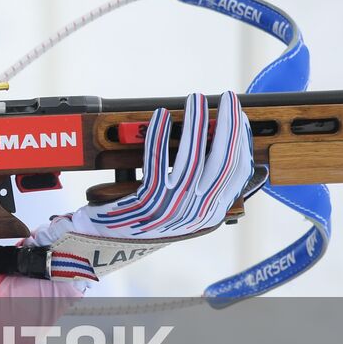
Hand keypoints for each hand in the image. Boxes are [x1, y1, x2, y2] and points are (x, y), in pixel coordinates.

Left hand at [30, 91, 261, 280]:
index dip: (242, 143)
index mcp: (209, 215)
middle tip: (228, 99)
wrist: (99, 244)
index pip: (237, 175)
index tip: (241, 118)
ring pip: (192, 159)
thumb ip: (200, 188)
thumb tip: (221, 153)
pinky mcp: (147, 202)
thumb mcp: (177, 209)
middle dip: (229, 126)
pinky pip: (157, 162)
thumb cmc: (136, 221)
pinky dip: (159, 136)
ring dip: (196, 124)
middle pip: (223, 163)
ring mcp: (173, 209)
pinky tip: (160, 117)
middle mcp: (196, 214)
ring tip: (197, 100)